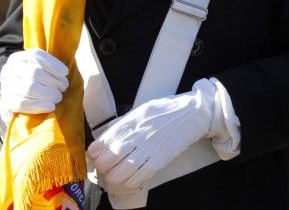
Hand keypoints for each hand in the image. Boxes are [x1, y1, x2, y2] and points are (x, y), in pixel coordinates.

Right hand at [0, 48, 68, 120]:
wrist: (17, 100)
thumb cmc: (35, 82)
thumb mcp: (40, 69)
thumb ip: (49, 66)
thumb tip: (64, 71)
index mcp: (18, 58)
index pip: (35, 55)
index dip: (52, 64)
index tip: (65, 73)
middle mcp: (8, 70)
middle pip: (34, 72)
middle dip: (53, 80)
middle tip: (64, 87)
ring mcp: (5, 87)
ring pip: (29, 88)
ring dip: (48, 93)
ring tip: (59, 97)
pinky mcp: (5, 103)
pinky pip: (22, 104)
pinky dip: (39, 105)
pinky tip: (51, 106)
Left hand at [88, 78, 217, 188]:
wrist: (195, 113)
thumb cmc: (169, 109)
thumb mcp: (144, 108)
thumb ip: (127, 121)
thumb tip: (109, 134)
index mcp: (134, 119)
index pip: (108, 138)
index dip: (97, 149)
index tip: (93, 154)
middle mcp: (140, 132)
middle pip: (113, 155)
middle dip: (103, 164)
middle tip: (102, 167)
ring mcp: (151, 146)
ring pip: (125, 168)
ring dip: (114, 175)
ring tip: (112, 176)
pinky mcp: (162, 157)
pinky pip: (143, 173)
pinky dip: (132, 180)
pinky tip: (128, 181)